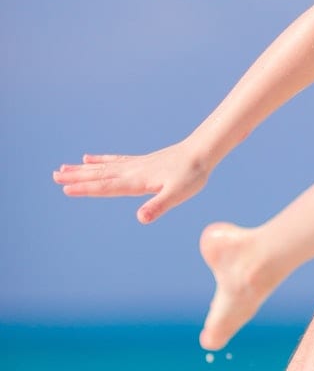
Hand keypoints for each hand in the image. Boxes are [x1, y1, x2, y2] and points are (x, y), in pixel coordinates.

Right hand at [52, 142, 210, 223]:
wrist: (202, 152)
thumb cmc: (192, 175)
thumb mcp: (178, 194)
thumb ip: (159, 205)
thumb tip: (141, 218)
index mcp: (136, 181)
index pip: (106, 186)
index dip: (86, 189)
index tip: (66, 189)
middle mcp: (131, 171)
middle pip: (99, 175)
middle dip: (76, 178)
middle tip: (54, 176)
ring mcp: (135, 165)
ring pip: (102, 167)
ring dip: (82, 169)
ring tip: (63, 168)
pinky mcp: (141, 162)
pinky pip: (115, 160)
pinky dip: (100, 160)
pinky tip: (89, 157)